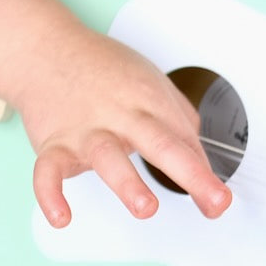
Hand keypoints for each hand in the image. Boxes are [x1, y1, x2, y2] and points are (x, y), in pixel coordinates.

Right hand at [15, 27, 231, 227]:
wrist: (45, 49)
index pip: (186, 140)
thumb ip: (178, 121)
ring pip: (108, 156)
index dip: (206, 173)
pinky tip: (62, 217)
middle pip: (161, 144)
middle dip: (191, 174)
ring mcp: (86, 129)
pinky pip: (48, 170)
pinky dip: (50, 194)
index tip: (220, 200)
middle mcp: (121, 115)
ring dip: (128, 184)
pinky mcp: (53, 142)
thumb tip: (200, 158)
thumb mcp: (152, 83)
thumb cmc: (103, 70)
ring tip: (146, 208)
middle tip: (213, 200)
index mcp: (151, 101)